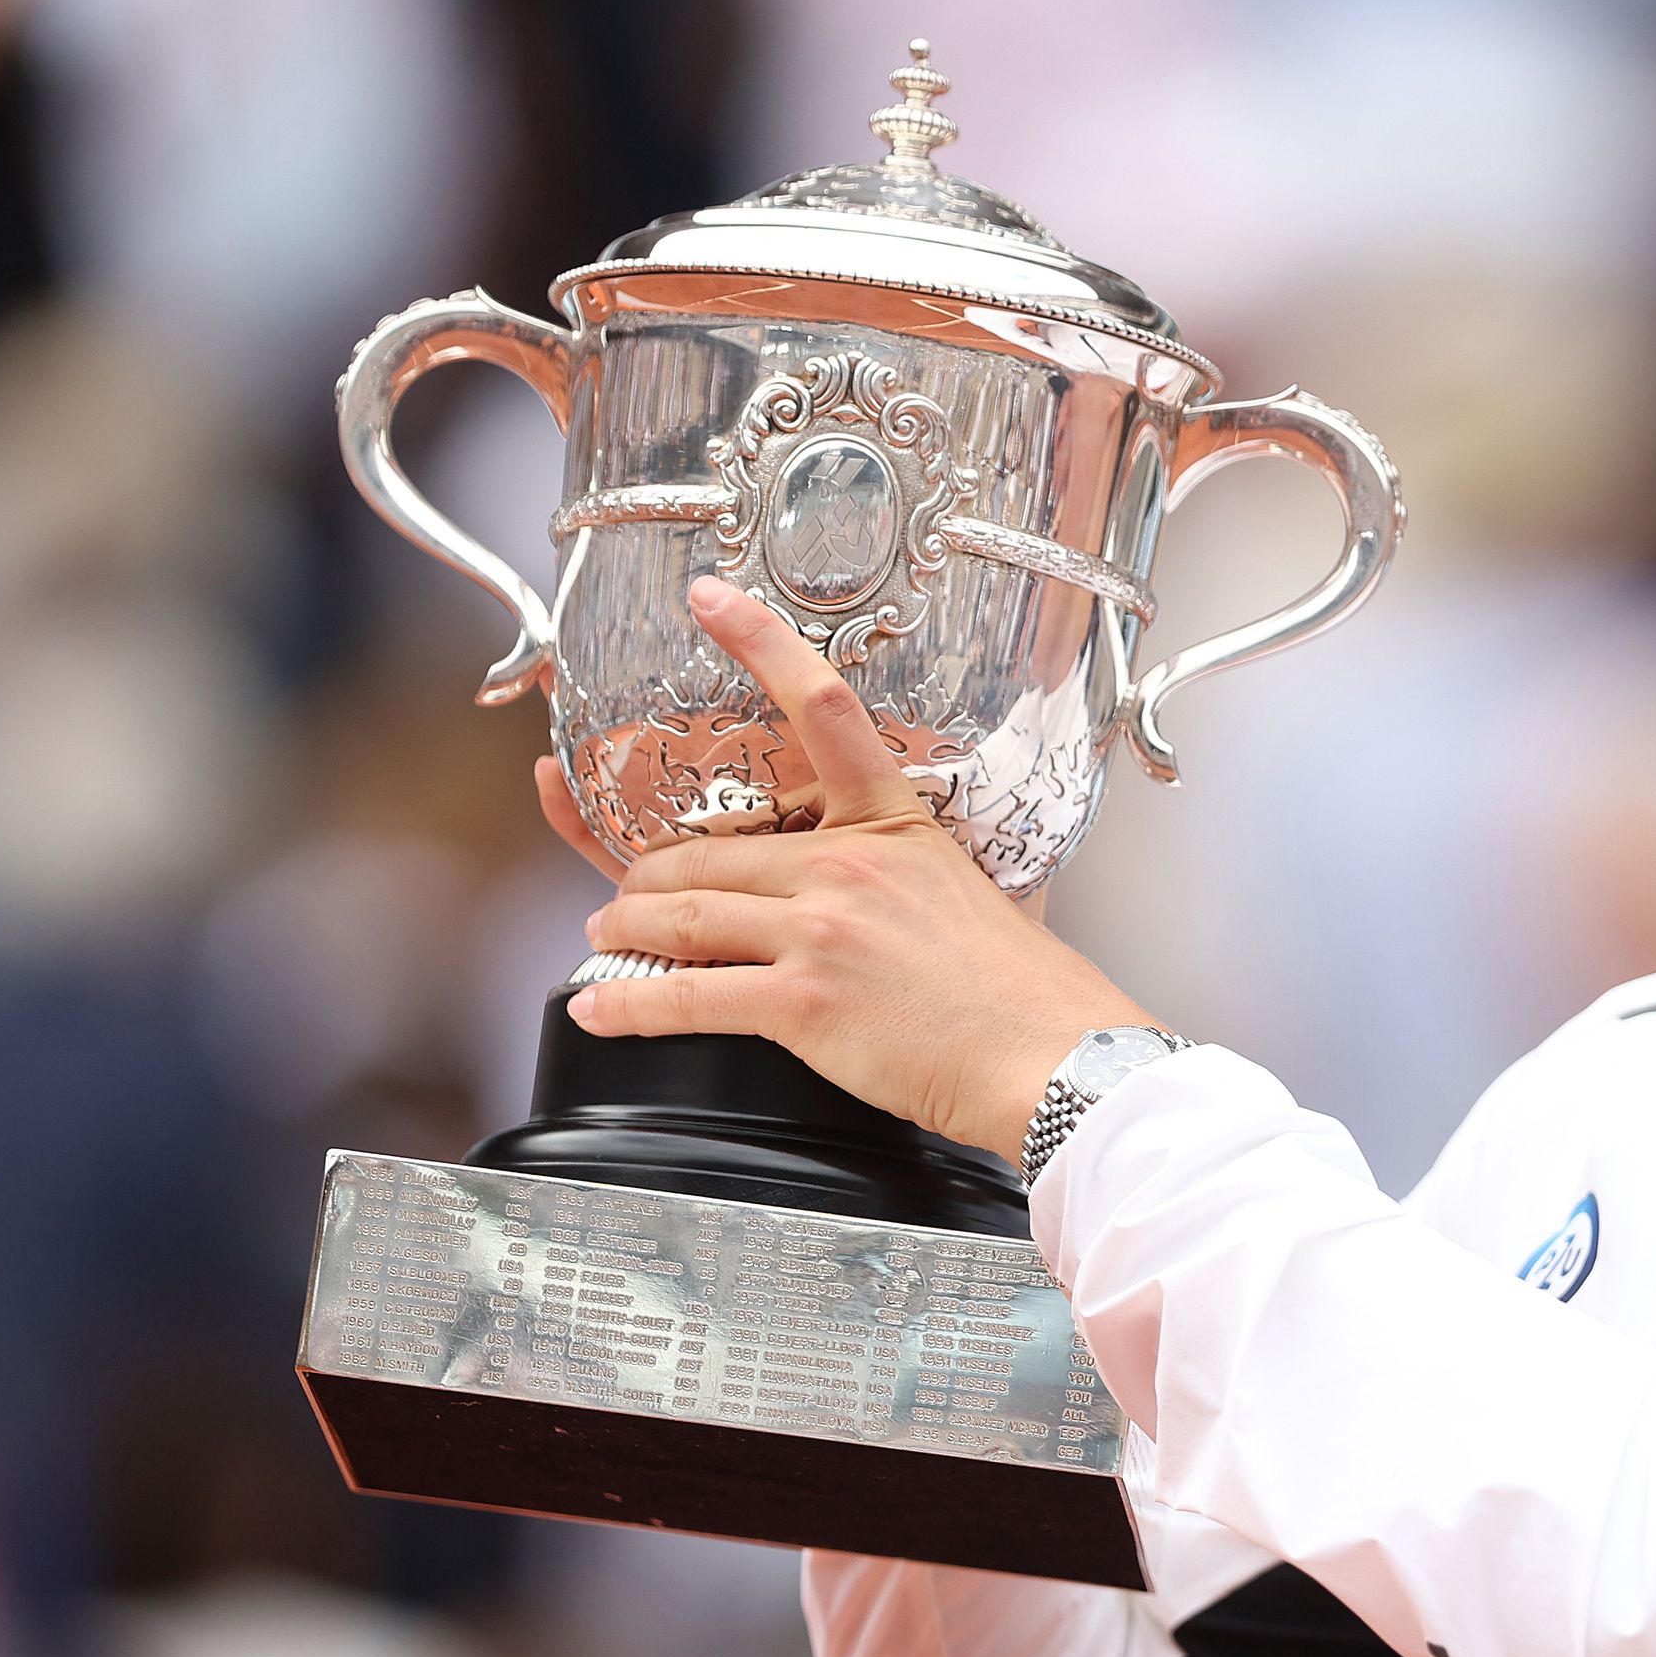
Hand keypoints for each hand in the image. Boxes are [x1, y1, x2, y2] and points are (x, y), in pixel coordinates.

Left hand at [558, 576, 1162, 1162]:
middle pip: (704, 849)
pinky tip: (601, 1006)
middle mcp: (847, 867)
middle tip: (629, 898)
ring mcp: (821, 932)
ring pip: (679, 915)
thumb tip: (908, 884)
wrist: (1053, 1058)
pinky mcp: (802, 1001)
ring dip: (623, 931)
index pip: (820, 707)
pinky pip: (683, 994)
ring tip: (607, 942)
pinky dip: (626, 1003)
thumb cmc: (1024, 992)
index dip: (756, 641)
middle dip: (645, 879)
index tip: (710, 598)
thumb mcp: (973, 892)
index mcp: (893, 825)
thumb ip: (918, 873)